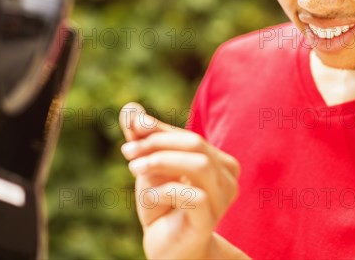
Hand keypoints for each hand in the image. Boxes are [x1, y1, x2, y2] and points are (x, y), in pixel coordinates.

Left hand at [119, 102, 240, 258]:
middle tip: (127, 151)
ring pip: (199, 164)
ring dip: (160, 161)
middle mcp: (227, 178)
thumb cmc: (162, 206)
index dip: (158, 129)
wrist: (167, 249)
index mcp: (218, 161)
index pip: (188, 136)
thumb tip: (130, 109)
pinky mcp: (210, 221)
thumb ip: (143, 139)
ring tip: (134, 168)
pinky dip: (164, 191)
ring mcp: (222, 200)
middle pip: (196, 144)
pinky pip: (194, 196)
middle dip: (157, 143)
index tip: (130, 128)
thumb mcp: (149, 167)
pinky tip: (148, 198)